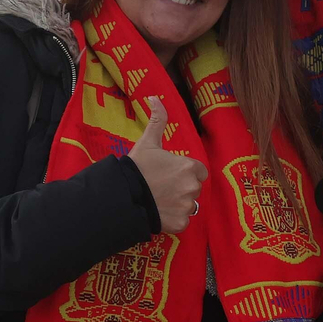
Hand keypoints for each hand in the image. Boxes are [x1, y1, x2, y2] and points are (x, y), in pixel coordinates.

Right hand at [128, 96, 207, 234]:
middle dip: (182, 188)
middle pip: (194, 188)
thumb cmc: (137, 168)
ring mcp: (187, 207)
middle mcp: (193, 187)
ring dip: (179, 204)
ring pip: (189, 205)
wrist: (123, 196)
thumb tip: (155, 97)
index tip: (172, 174)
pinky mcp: (180, 223)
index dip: (187, 172)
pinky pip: (182, 221)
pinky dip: (173, 219)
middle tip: (162, 187)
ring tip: (160, 200)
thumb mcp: (147, 142)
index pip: (199, 170)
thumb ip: (157, 120)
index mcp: (190, 167)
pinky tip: (159, 212)